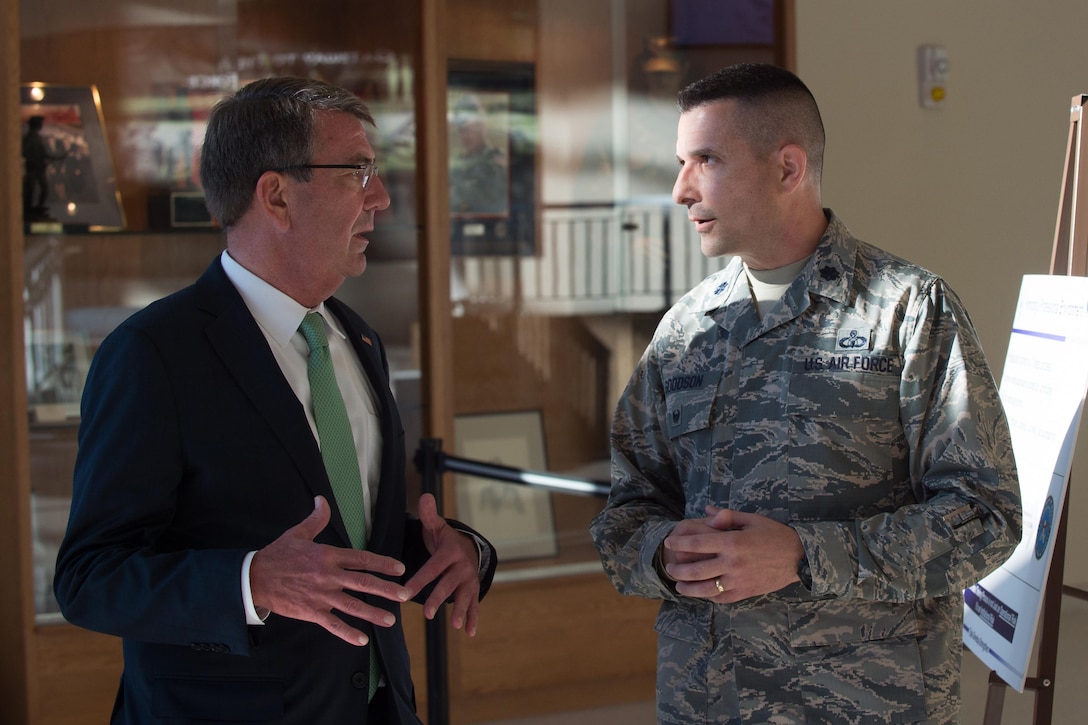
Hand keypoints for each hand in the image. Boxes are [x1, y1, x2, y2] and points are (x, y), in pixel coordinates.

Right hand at [250, 496, 409, 646]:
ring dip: (373, 613)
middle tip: (405, 595)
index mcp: (328, 555)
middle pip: (363, 582)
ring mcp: (320, 595)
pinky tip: (362, 640)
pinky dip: (348, 633)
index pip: (362, 559)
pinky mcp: (311, 612)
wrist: (254, 577)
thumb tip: (322, 500)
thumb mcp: (298, 533)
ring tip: (391, 619)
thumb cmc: (277, 555)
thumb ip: (316, 519)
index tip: (400, 569)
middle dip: (386, 589)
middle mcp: (328, 575)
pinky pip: (333, 624)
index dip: (383, 564)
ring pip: (352, 605)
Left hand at [402, 493, 482, 635]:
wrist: (469, 548)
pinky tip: (469, 632)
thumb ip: (429, 515)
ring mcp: (469, 580)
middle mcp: (462, 567)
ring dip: (460, 610)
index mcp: (449, 553)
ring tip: (454, 625)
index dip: (419, 580)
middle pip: (448, 584)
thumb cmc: (445, 541)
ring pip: (464, 596)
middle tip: (427, 613)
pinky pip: (474, 605)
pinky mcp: (473, 590)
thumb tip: (424, 495)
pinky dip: (473, 618)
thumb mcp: (437, 527)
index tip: (405, 592)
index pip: (432, 567)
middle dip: (438, 598)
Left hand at [662, 506, 803, 602]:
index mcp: (732, 542)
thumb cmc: (774, 534)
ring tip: (679, 586)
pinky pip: (722, 598)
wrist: (799, 557)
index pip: (697, 544)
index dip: (679, 543)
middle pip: (696, 570)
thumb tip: (707, 510)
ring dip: (689, 588)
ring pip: (706, 589)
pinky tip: (702, 594)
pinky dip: (709, 597)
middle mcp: (732, 563)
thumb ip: (727, 516)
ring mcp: (738, 580)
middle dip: (678, 570)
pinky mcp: (745, 592)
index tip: (669, 542)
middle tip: (669, 568)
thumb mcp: (751, 519)